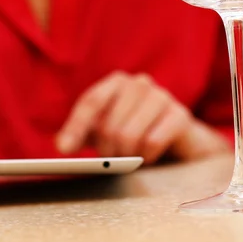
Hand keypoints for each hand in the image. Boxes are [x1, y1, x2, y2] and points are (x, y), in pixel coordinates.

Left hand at [56, 72, 227, 163]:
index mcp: (117, 82)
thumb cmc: (135, 132)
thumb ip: (80, 134)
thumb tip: (62, 145)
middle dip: (108, 151)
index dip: (76, 126)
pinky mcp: (180, 115)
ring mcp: (162, 97)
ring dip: (127, 156)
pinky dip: (147, 156)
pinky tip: (150, 154)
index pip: (92, 101)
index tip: (65, 150)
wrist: (178, 139)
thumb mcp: (103, 131)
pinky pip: (152, 142)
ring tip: (132, 157)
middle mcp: (139, 83)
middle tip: (113, 159)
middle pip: (110, 125)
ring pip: (129, 136)